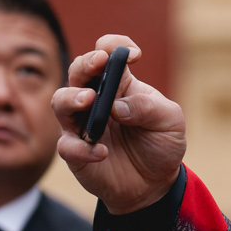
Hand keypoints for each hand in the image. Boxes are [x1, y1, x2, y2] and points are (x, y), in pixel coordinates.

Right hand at [51, 35, 187, 215]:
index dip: (115, 46)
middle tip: (98, 63)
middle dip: (86, 64)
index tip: (133, 53)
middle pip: (79, 71)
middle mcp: (96, 98)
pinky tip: (103, 153)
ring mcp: (82, 124)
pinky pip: (69, 145)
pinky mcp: (76, 152)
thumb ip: (148, 108)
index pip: (109, 53)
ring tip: (89, 100)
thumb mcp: (169, 122)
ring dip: (72, 97)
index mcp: (120, 83)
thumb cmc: (160, 144)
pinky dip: (83, 148)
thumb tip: (118, 107)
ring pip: (61, 102)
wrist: (155, 184)